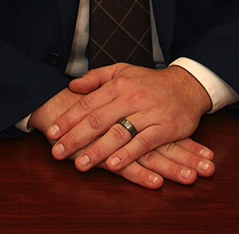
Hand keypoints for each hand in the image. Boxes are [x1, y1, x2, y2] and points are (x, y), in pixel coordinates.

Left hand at [46, 64, 213, 178]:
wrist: (186, 86)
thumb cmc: (150, 82)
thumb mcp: (122, 71)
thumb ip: (96, 78)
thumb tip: (72, 85)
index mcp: (119, 84)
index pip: (88, 103)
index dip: (68, 119)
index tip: (51, 132)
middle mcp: (131, 98)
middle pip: (98, 120)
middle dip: (75, 137)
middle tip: (56, 152)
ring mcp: (148, 113)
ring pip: (118, 133)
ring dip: (97, 151)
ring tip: (79, 164)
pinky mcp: (164, 128)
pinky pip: (142, 143)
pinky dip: (126, 155)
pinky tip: (111, 165)